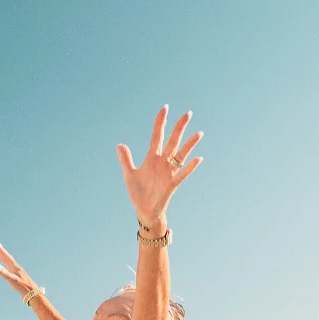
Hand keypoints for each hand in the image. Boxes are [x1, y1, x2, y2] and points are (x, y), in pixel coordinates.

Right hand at [0, 244, 41, 300]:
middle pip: (9, 260)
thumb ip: (4, 273)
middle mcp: (18, 270)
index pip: (8, 258)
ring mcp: (19, 274)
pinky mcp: (20, 278)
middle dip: (3, 254)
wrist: (34, 295)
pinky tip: (10, 269)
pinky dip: (9, 267)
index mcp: (16, 269)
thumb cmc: (24, 288)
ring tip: (2, 256)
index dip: (2, 252)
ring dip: (6, 259)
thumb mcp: (12, 280)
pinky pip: (13, 269)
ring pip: (11, 264)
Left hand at [116, 106, 202, 227]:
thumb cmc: (139, 193)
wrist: (144, 210)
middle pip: (173, 141)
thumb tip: (119, 145)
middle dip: (179, 127)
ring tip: (199, 133)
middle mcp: (163, 162)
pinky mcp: (172, 184)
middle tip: (188, 113)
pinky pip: (182, 174)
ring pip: (181, 155)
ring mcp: (168, 172)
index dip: (160, 122)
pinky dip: (189, 167)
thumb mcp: (129, 175)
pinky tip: (198, 158)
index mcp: (152, 158)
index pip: (157, 136)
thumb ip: (126, 160)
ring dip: (189, 144)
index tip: (165, 108)